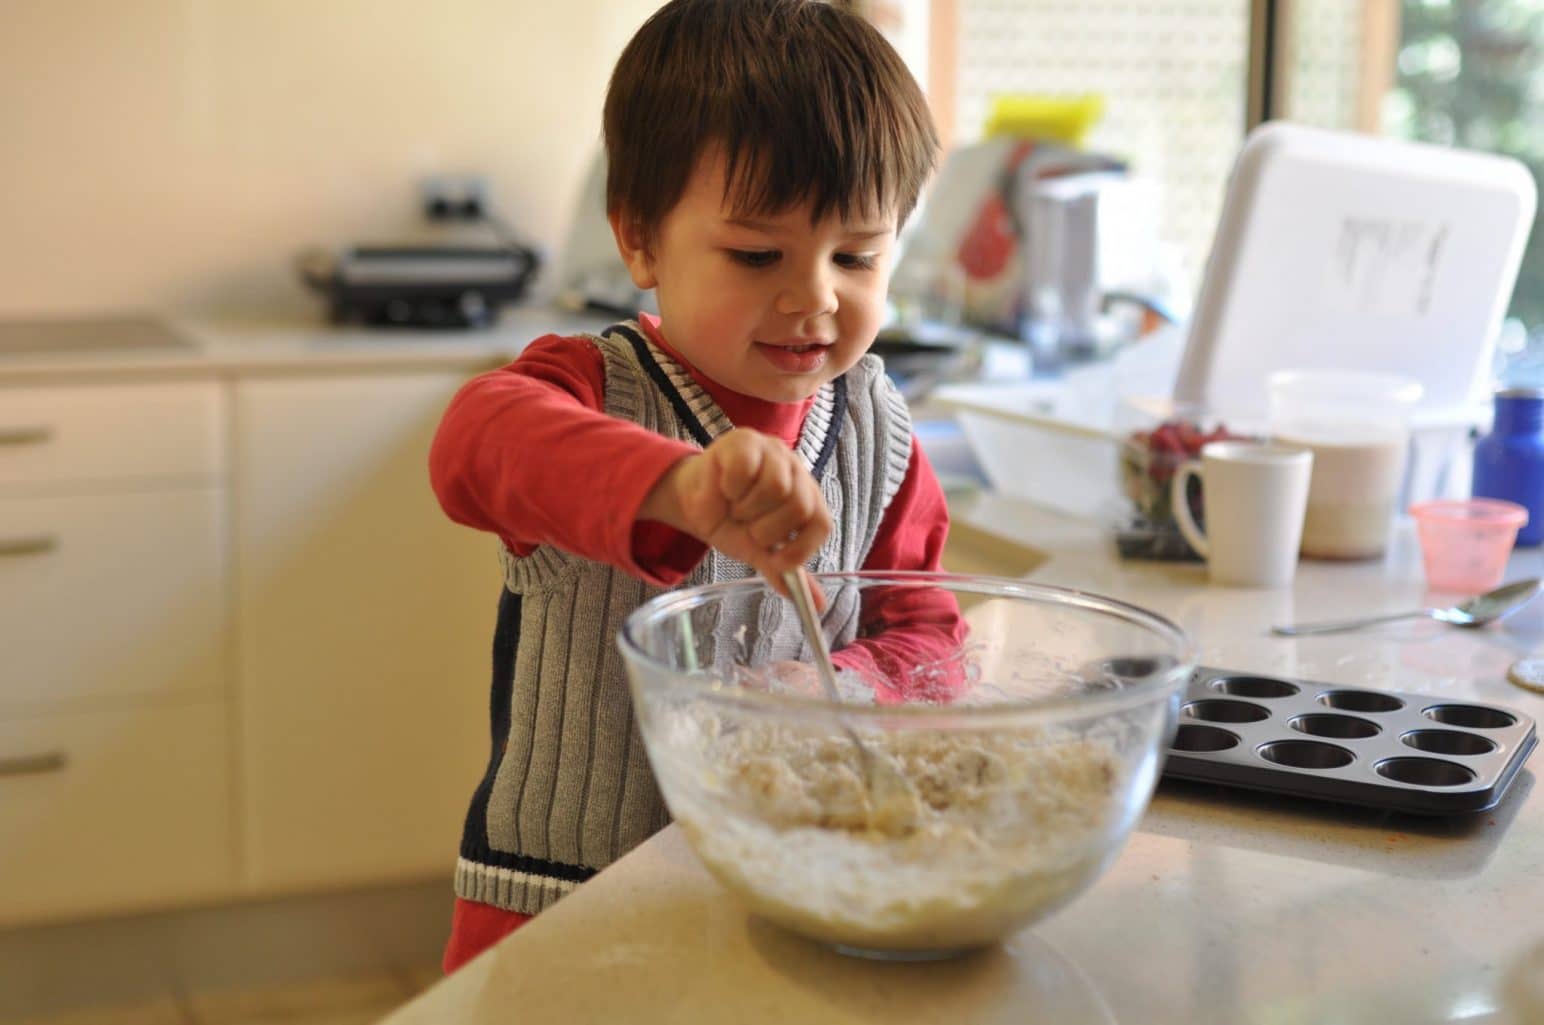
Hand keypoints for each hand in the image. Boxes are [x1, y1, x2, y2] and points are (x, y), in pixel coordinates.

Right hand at [641, 429, 831, 597]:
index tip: (776, 561)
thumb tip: (816, 607)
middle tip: (747, 529)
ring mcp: (772, 452)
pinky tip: (722, 489)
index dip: (801, 548)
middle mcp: (795, 471)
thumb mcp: (757, 550)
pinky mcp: (744, 441)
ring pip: (774, 487)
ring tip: (734, 508)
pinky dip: (729, 489)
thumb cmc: (730, 521)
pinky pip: (745, 470)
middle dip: (767, 530)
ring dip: (747, 509)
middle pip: (799, 504)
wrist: (694, 500)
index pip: (820, 523)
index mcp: (806, 497)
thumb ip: (784, 572)